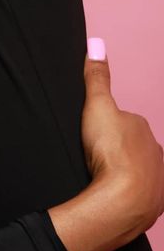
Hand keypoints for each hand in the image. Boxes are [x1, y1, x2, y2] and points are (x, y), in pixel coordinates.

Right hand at [49, 40, 163, 250]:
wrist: (121, 202)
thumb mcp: (97, 106)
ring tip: (102, 176)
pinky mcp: (154, 206)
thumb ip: (97, 77)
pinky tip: (113, 196)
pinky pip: (141, 196)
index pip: (126, 121)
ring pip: (140, 171)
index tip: (93, 134)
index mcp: (143, 128)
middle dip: (119, 150)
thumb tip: (96, 43)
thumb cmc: (110, 153)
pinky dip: (129, 195)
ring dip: (124, 173)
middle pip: (134, 147)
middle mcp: (156, 153)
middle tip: (96, 155)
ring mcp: (157, 181)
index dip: (107, 126)